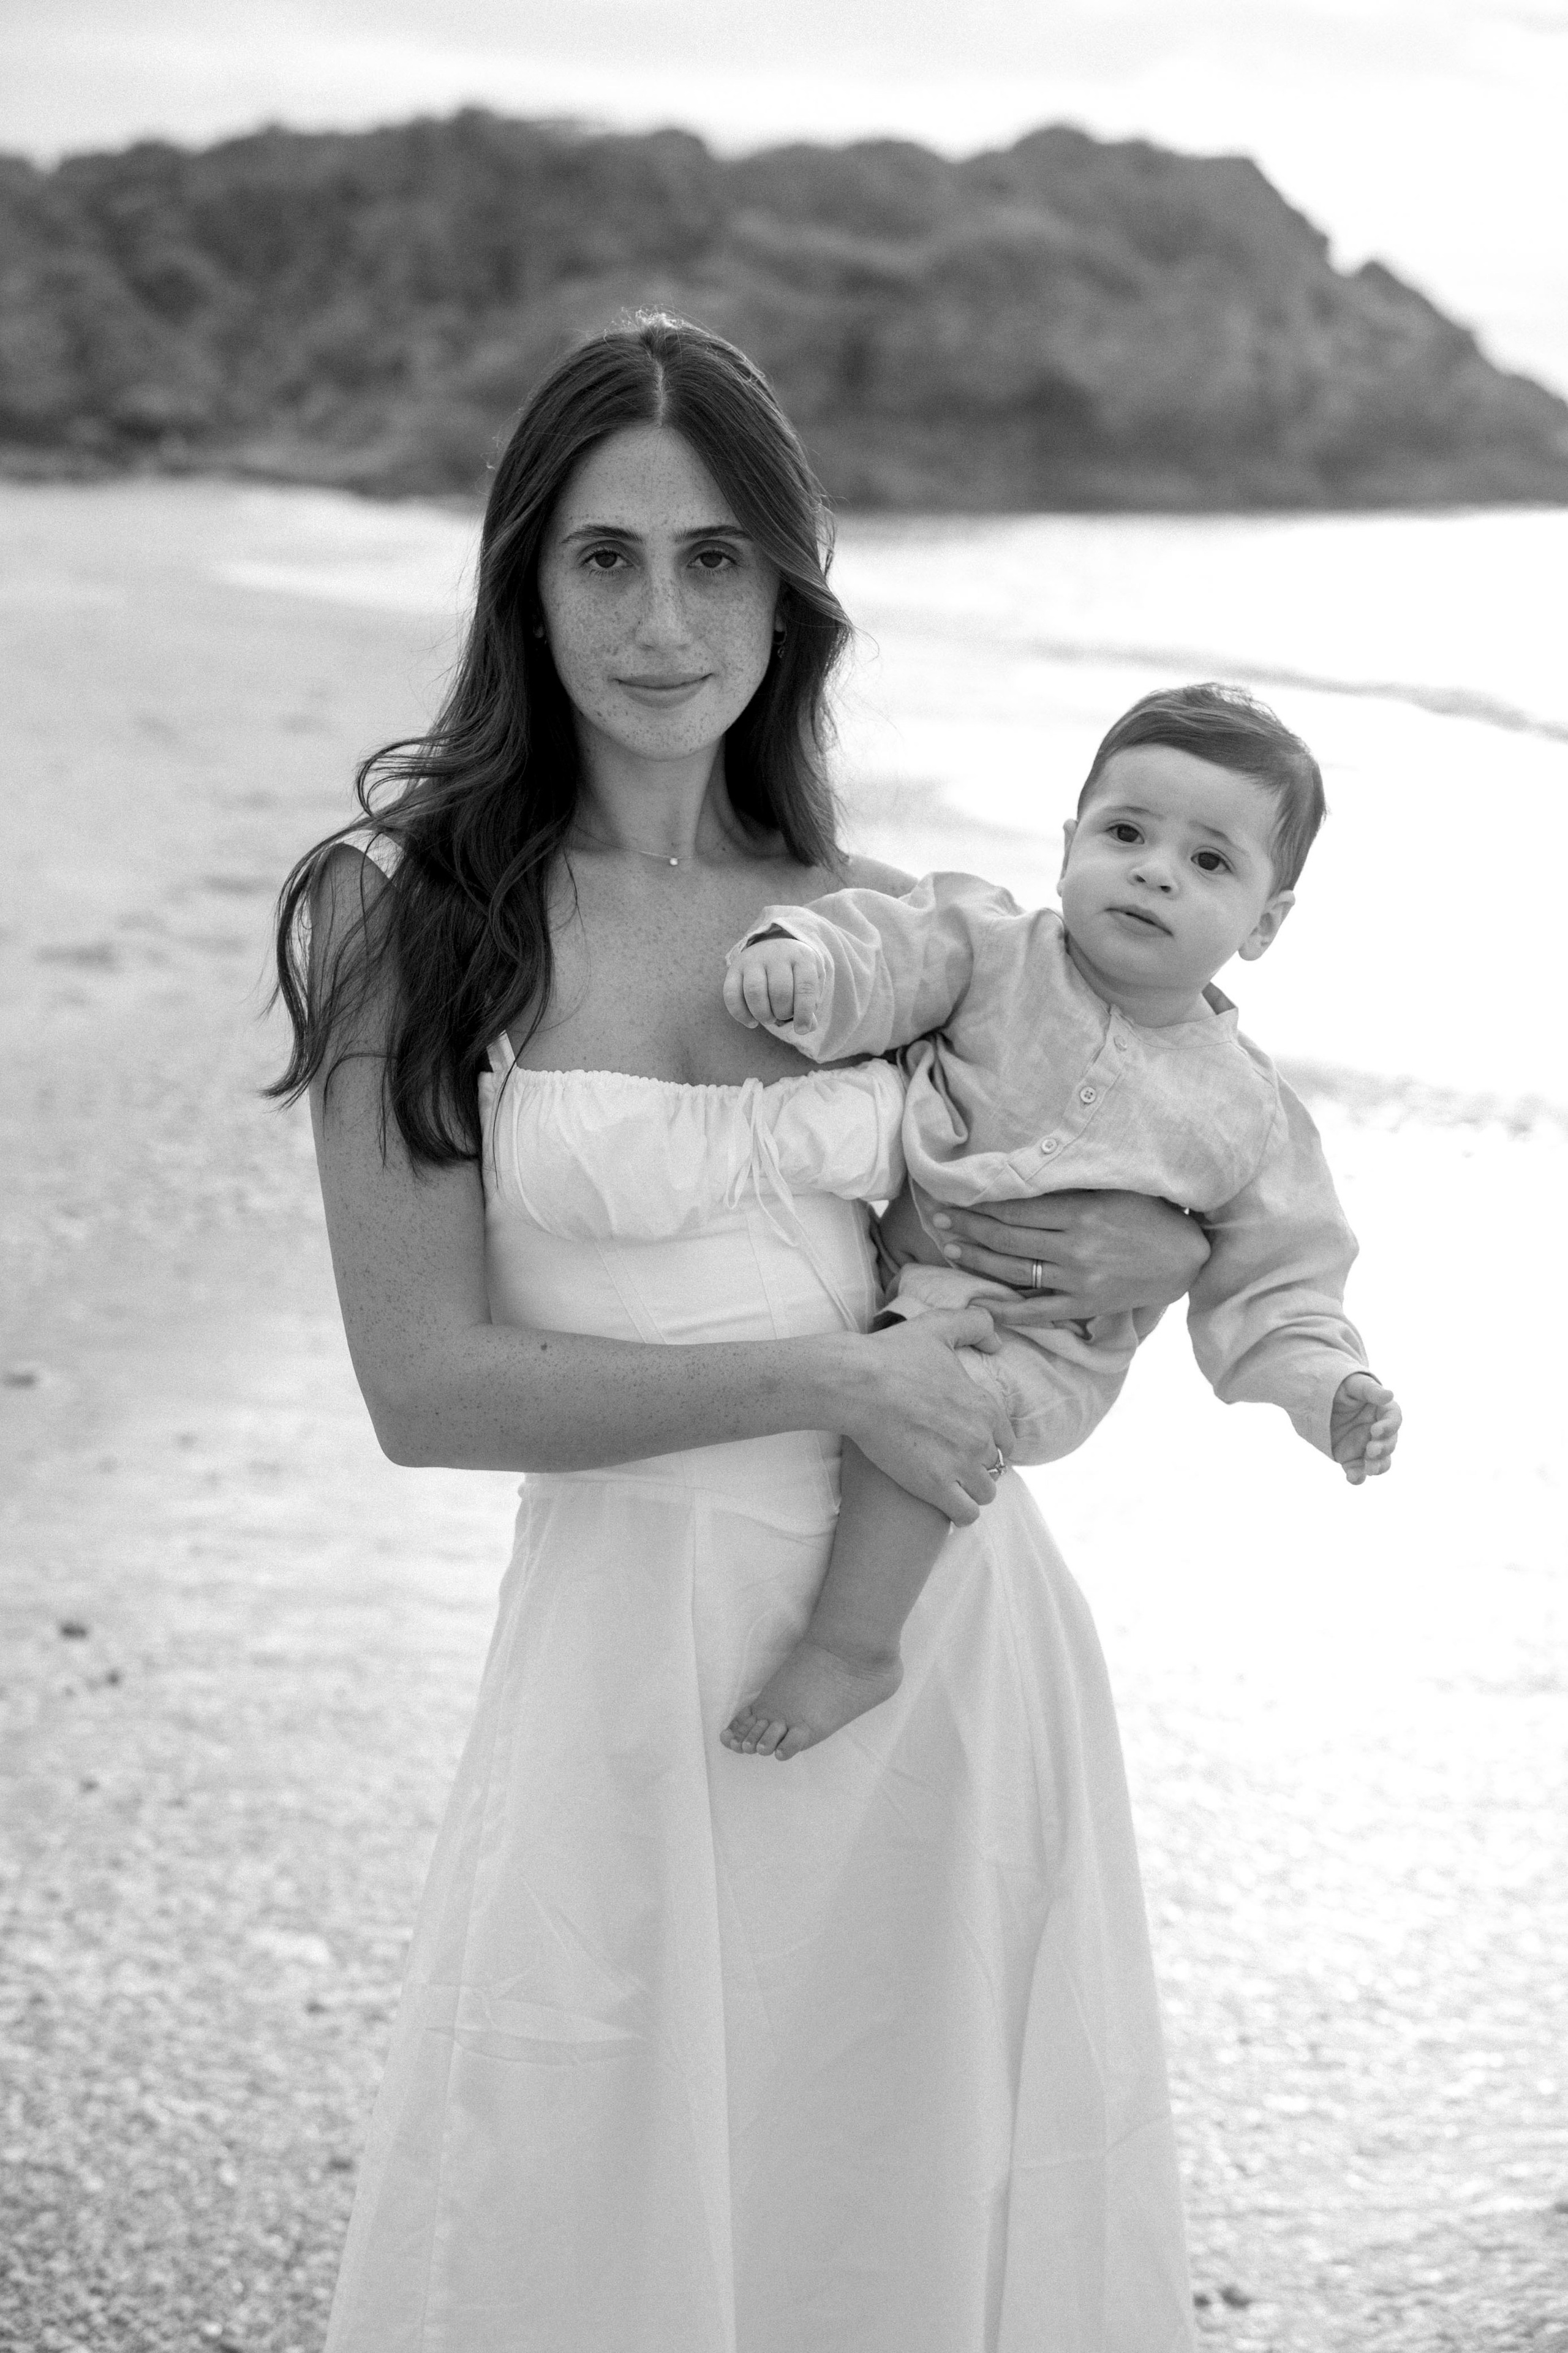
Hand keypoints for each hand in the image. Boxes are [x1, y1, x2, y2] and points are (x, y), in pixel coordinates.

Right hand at [723, 938, 821, 1031]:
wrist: (774, 946)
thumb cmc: (795, 973)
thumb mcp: (811, 982)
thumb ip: (811, 1005)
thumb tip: (808, 1027)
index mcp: (801, 958)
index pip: (805, 987)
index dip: (804, 1013)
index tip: (801, 1030)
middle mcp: (777, 955)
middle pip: (779, 991)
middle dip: (782, 1013)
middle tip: (783, 1016)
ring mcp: (753, 960)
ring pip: (755, 992)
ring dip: (763, 1014)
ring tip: (768, 1019)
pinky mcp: (734, 968)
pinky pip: (732, 995)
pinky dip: (741, 1014)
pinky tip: (752, 1022)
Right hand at [838, 1309, 1013, 1524]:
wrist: (857, 1384)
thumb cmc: (893, 1354)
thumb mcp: (939, 1327)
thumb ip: (976, 1326)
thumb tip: (996, 1344)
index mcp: (985, 1405)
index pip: (1007, 1439)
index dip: (988, 1442)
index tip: (967, 1441)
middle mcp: (980, 1438)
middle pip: (996, 1466)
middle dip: (977, 1466)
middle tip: (952, 1462)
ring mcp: (960, 1465)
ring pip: (986, 1493)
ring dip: (970, 1490)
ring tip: (949, 1484)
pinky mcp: (935, 1486)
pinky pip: (967, 1514)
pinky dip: (959, 1512)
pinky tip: (943, 1502)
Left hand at [929, 1188, 1210, 1323]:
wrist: (1186, 1259)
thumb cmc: (1149, 1215)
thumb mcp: (1113, 1190)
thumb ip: (1072, 1186)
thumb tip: (1025, 1174)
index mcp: (1080, 1211)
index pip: (1017, 1207)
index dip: (981, 1203)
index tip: (955, 1197)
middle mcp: (1074, 1246)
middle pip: (1007, 1236)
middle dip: (969, 1227)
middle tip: (939, 1219)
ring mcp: (1078, 1279)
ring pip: (1014, 1270)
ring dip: (977, 1259)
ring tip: (950, 1248)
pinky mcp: (1084, 1305)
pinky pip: (1037, 1310)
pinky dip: (1005, 1310)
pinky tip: (978, 1304)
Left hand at [1329, 1372, 1400, 1483]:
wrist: (1316, 1398)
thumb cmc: (1340, 1387)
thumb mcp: (1353, 1384)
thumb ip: (1370, 1390)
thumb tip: (1389, 1394)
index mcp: (1383, 1411)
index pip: (1393, 1419)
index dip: (1389, 1426)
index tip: (1376, 1429)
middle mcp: (1378, 1431)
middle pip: (1389, 1443)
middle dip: (1383, 1448)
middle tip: (1372, 1450)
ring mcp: (1366, 1446)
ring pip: (1379, 1461)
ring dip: (1378, 1466)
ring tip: (1370, 1470)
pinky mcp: (1351, 1457)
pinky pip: (1357, 1470)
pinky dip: (1357, 1476)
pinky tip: (1353, 1478)